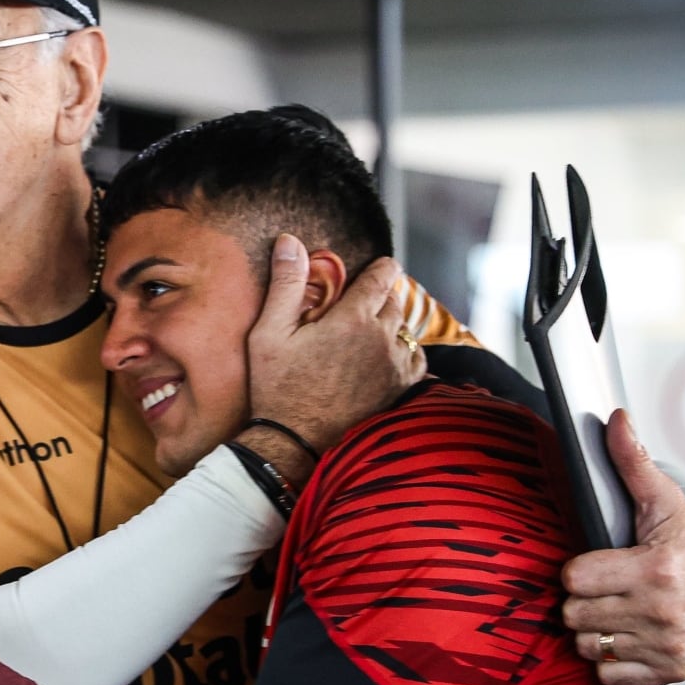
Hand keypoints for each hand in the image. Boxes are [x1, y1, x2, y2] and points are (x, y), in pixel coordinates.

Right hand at [245, 235, 425, 461]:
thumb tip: (290, 241)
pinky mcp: (399, 391)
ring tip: (369, 330)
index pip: (382, 276)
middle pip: (393, 302)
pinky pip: (415, 359)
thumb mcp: (269, 332)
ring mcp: (394, 367)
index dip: (382, 267)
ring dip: (391, 324)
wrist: (294, 443)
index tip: (380, 265)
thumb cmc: (277, 387)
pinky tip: (384, 356)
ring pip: (405, 329)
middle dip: (379, 297)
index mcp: (352, 319)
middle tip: (360, 303)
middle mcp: (381, 339)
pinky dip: (404, 352)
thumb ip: (286, 284)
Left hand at [561, 409, 684, 684]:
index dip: (576, 570)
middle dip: (582, 600)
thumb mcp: (661, 498)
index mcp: (654, 569)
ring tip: (612, 609)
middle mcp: (661, 612)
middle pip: (576, 614)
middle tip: (602, 587)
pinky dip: (611, 659)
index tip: (591, 564)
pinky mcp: (672, 669)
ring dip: (594, 629)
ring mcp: (667, 645)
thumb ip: (632, 460)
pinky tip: (624, 634)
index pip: (574, 579)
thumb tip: (617, 420)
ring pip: (589, 644)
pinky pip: (611, 674)